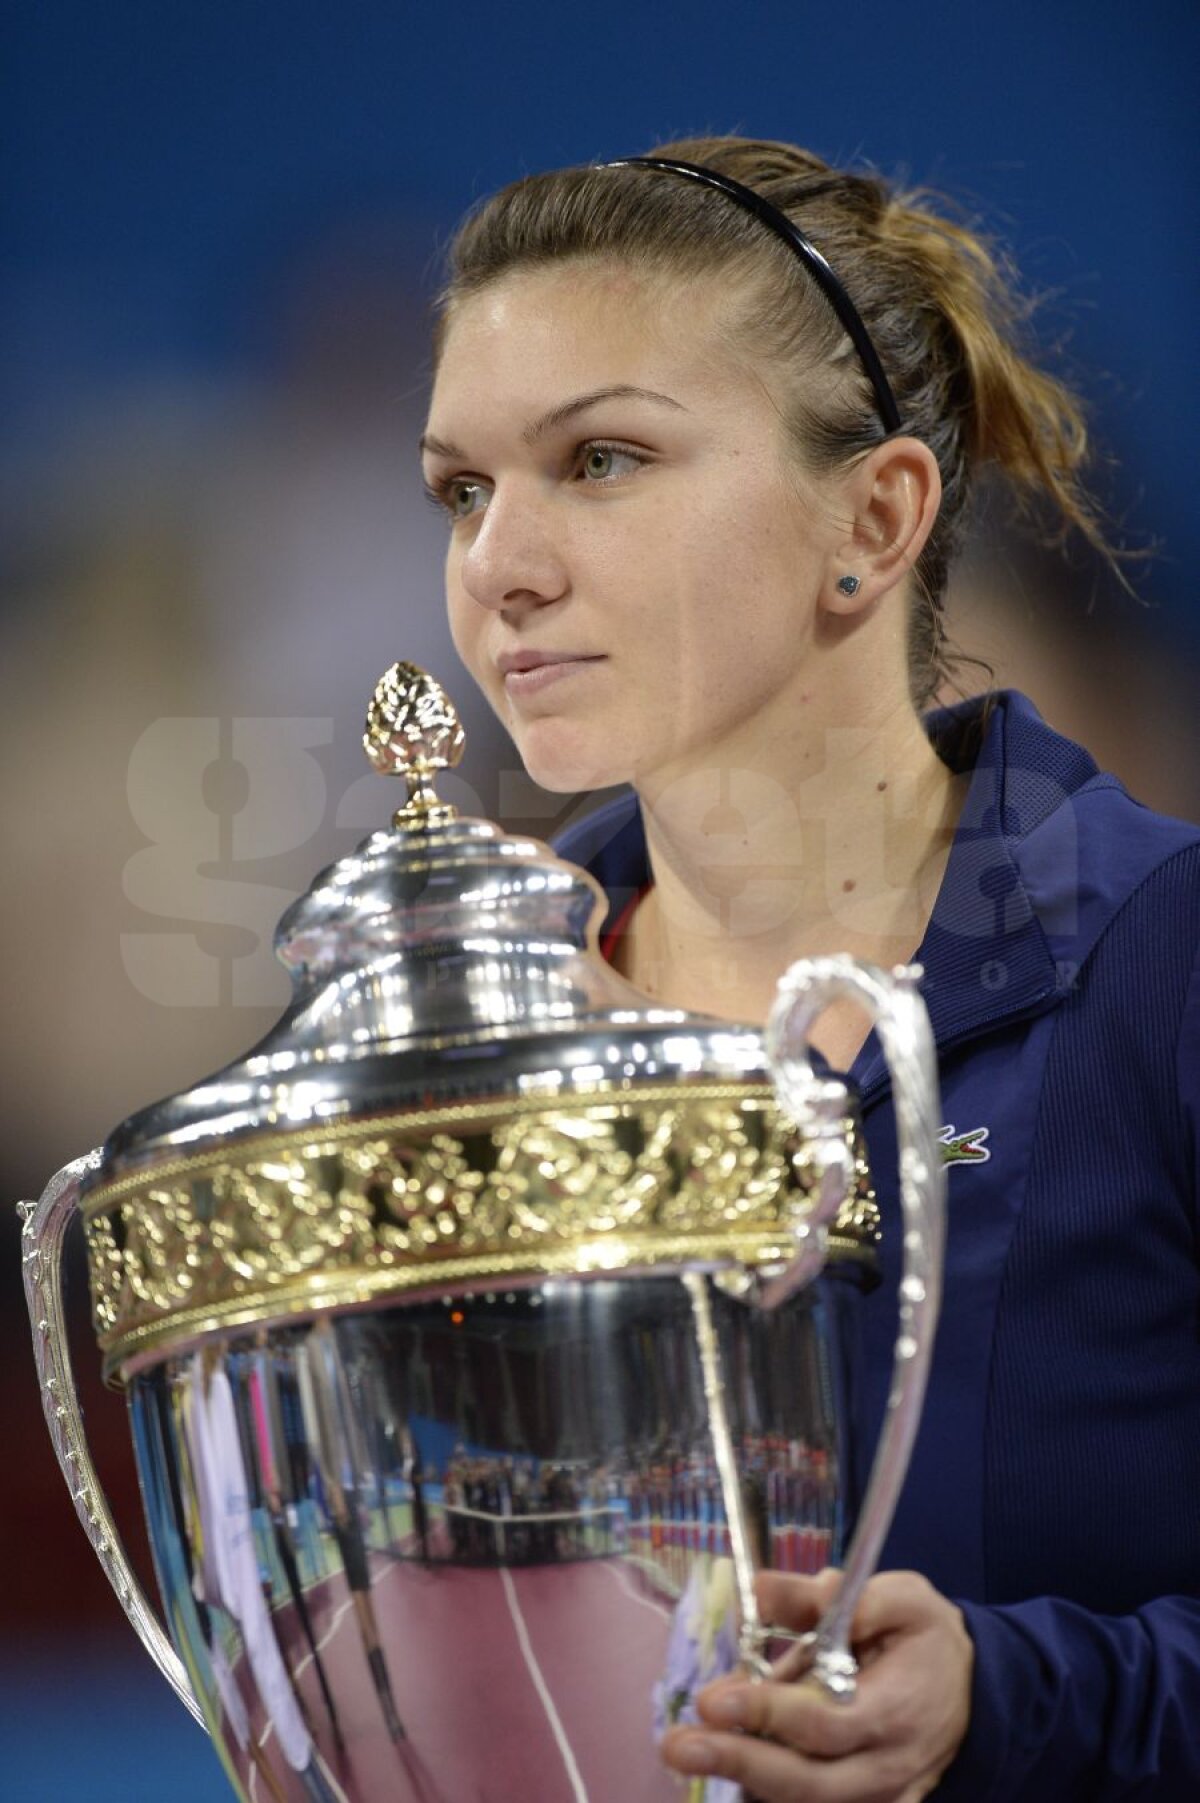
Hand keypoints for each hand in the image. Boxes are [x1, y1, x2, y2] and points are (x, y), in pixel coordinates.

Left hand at [659, 1567, 973, 1801]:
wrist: (975, 1696)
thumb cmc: (929, 1640)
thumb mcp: (903, 1597)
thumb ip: (837, 1595)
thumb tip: (762, 1589)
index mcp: (897, 1711)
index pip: (825, 1725)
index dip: (767, 1714)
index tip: (713, 1697)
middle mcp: (884, 1768)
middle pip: (805, 1781)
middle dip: (737, 1761)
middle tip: (677, 1742)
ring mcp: (875, 1797)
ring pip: (803, 1802)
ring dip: (743, 1777)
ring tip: (690, 1750)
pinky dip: (767, 1792)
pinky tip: (728, 1765)